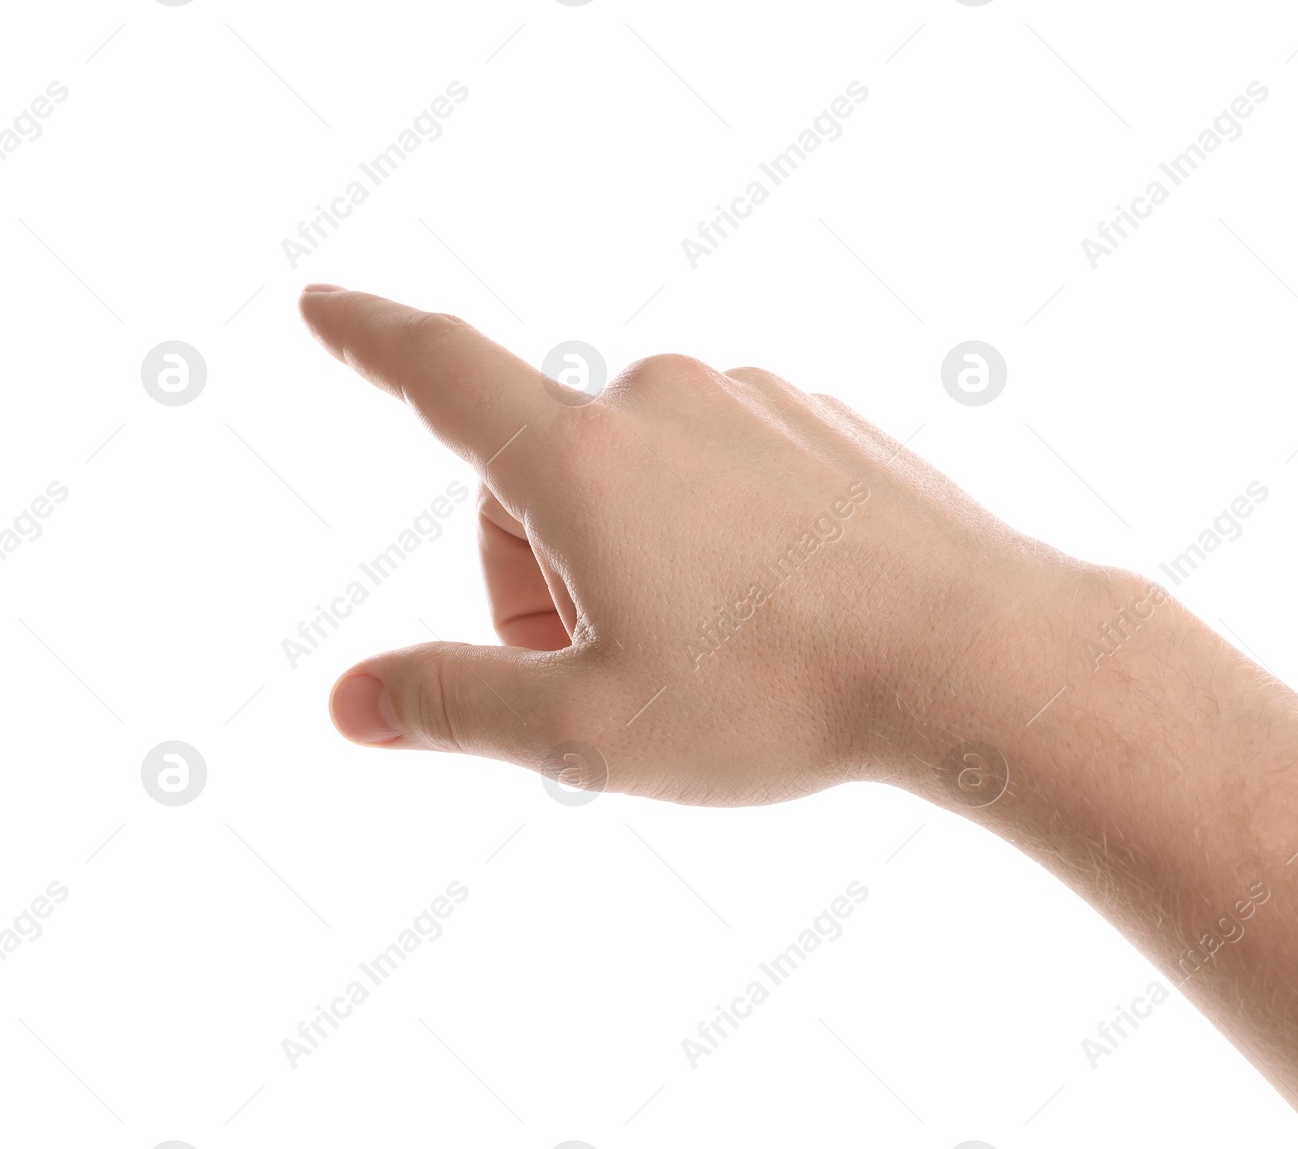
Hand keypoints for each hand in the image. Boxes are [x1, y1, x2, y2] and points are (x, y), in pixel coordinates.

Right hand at [298, 285, 1065, 805]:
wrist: (974, 654)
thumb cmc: (776, 696)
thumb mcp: (587, 729)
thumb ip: (451, 703)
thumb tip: (349, 700)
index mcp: (583, 456)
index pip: (441, 372)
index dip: (367, 339)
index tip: (323, 305)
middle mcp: (661, 397)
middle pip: (541, 477)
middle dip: (545, 572)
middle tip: (619, 669)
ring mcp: (751, 400)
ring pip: (637, 476)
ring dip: (635, 555)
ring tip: (719, 644)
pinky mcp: (818, 420)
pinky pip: (723, 469)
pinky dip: (716, 532)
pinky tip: (780, 607)